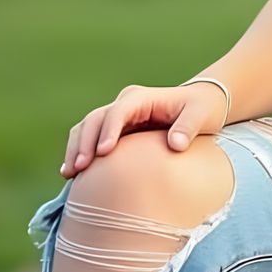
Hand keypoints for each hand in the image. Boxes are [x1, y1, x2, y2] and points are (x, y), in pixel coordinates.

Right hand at [61, 81, 229, 176]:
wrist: (201, 105)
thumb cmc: (202, 109)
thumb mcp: (202, 114)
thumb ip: (189, 127)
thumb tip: (176, 145)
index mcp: (142, 98)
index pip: (119, 111)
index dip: (109, 130)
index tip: (105, 153)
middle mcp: (125, 104)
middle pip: (96, 119)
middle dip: (85, 142)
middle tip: (80, 167)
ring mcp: (117, 116)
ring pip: (87, 128)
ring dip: (76, 148)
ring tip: (69, 173)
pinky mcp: (115, 130)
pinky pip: (90, 138)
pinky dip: (78, 151)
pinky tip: (71, 174)